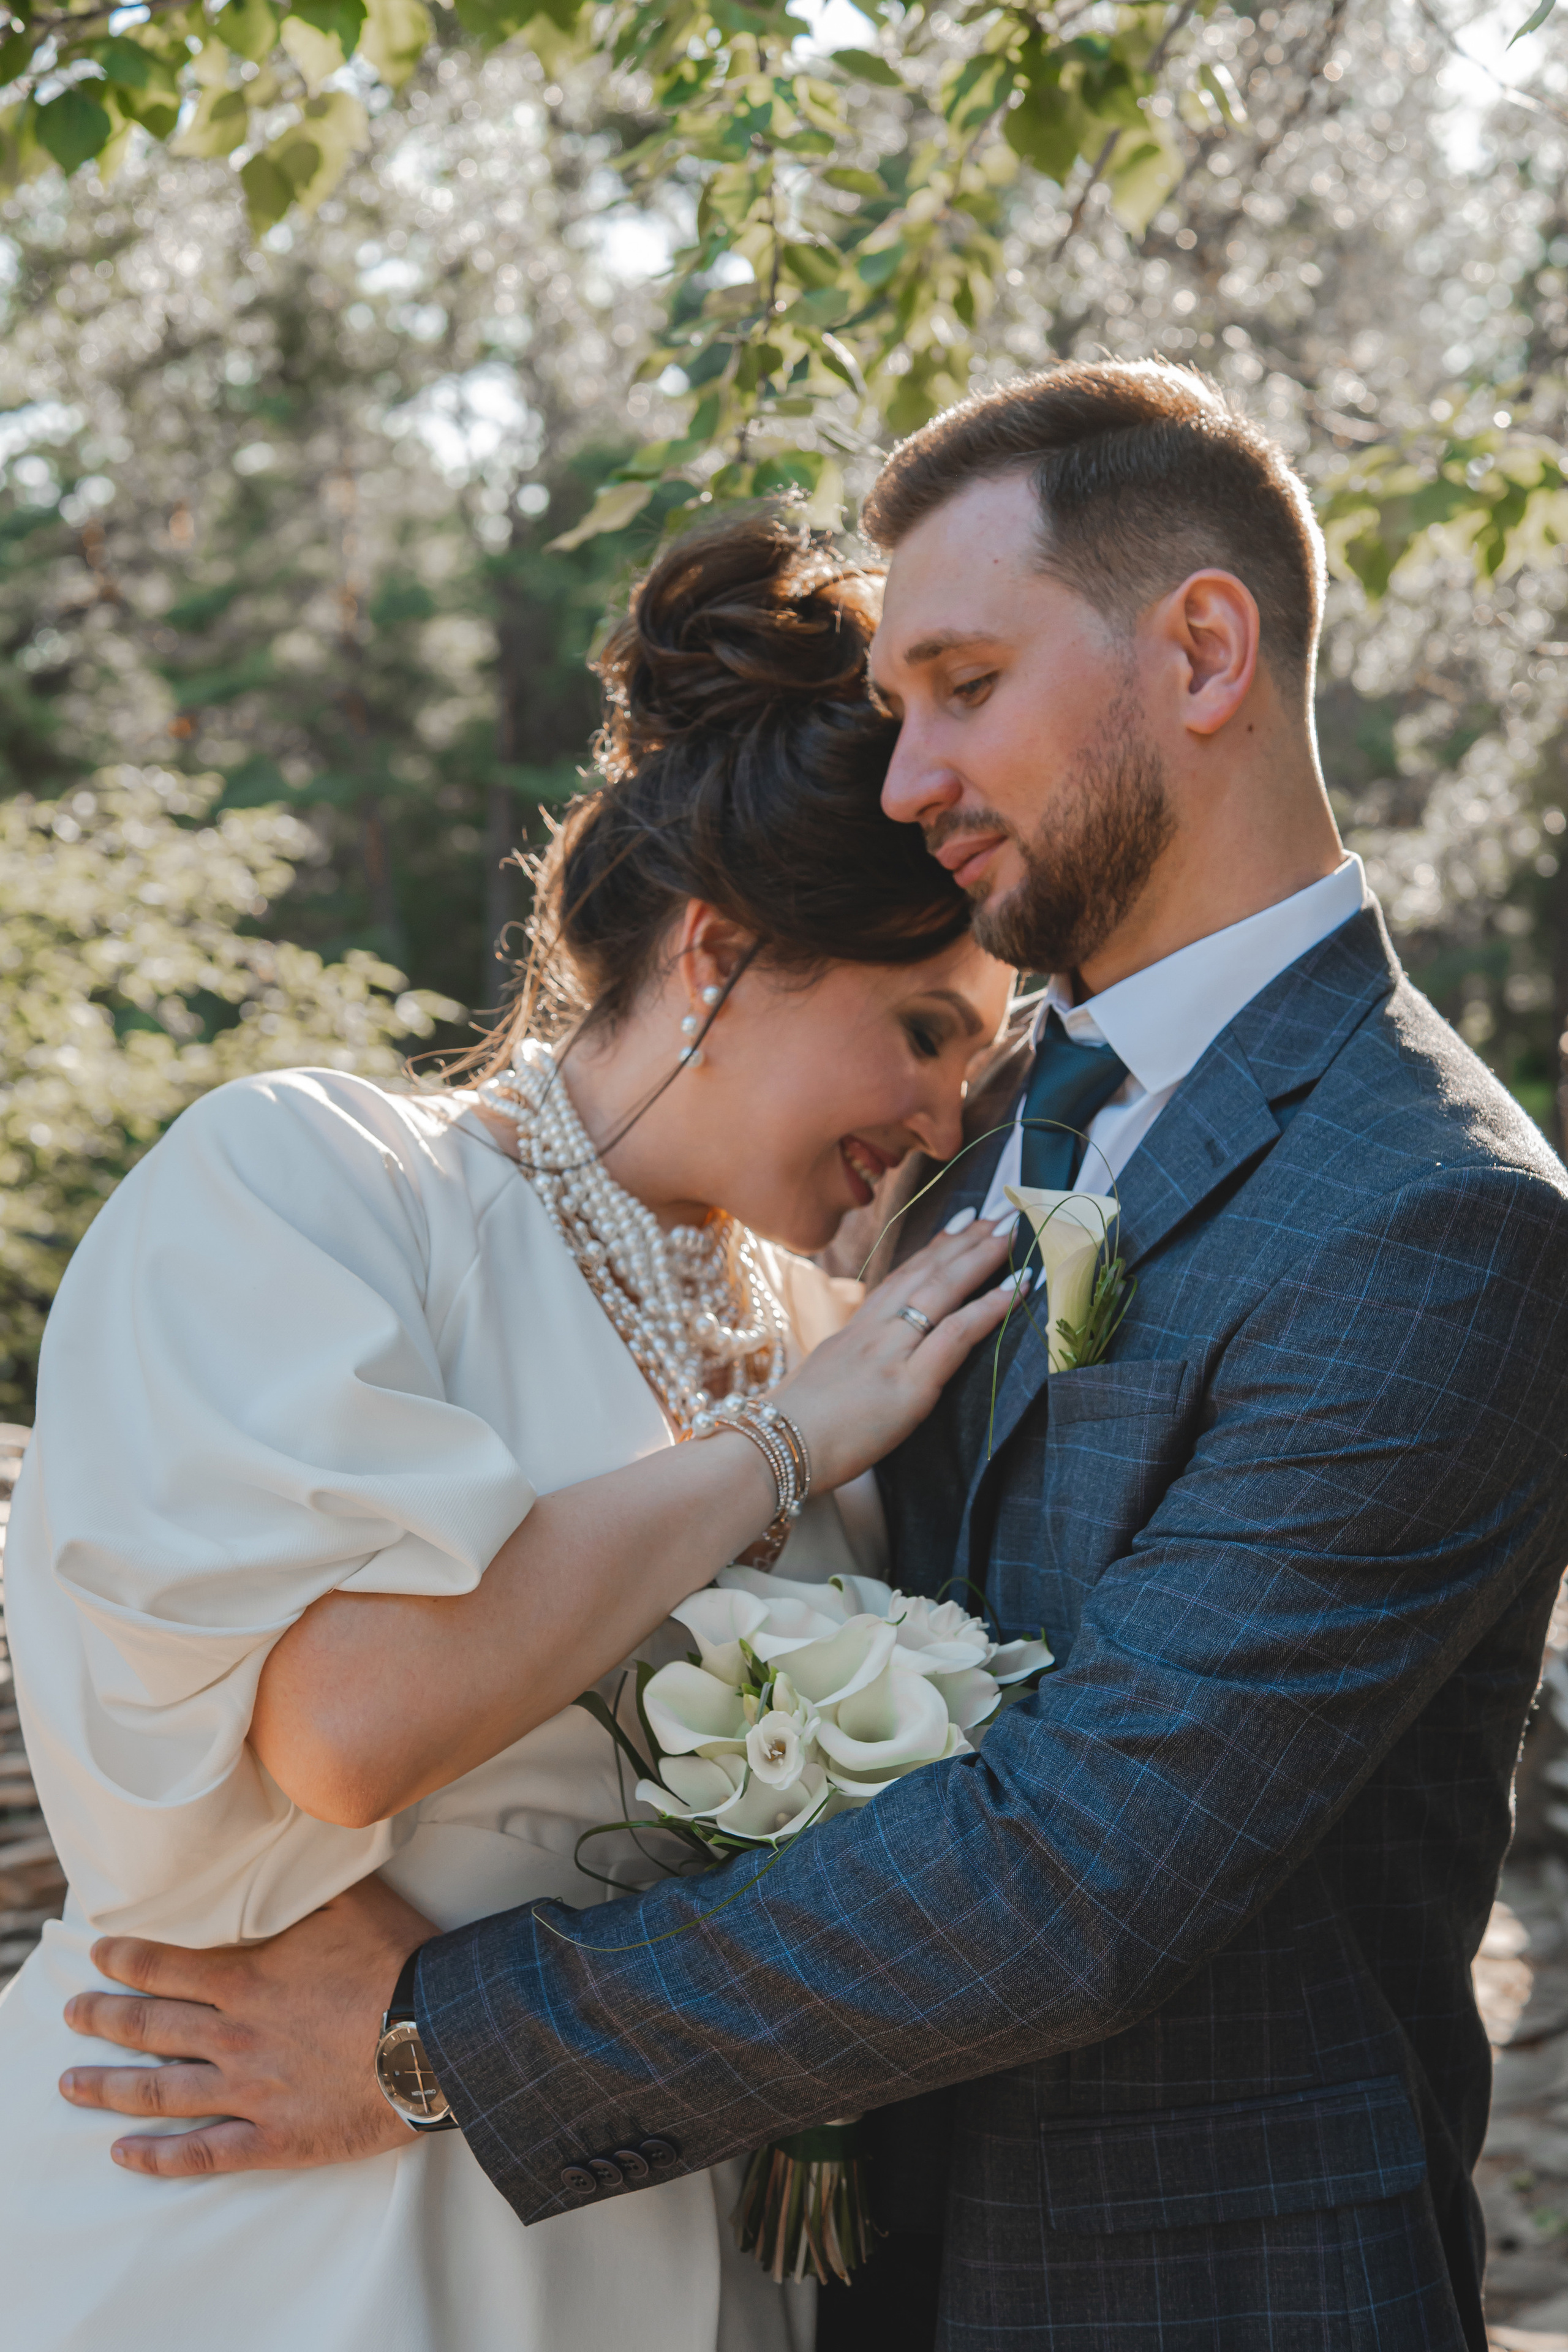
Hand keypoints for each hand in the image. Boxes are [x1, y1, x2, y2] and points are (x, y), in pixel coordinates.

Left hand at [59, 1874, 433, 2176]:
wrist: (436, 2037)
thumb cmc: (400, 1962)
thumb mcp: (355, 1898)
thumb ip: (309, 1878)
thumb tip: (291, 1832)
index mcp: (249, 1978)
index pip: (167, 1966)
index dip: (127, 1959)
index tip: (98, 1954)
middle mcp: (236, 2035)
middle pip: (149, 2027)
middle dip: (103, 2017)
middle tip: (70, 2013)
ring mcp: (250, 2091)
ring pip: (159, 2092)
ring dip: (108, 2087)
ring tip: (70, 2083)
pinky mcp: (273, 2137)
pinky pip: (201, 2153)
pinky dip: (157, 2157)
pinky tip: (124, 2154)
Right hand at [776, 1212, 1024, 1489]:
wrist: (772, 1448)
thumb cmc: (792, 1427)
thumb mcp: (823, 1379)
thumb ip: (853, 1360)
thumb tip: (873, 1360)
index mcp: (854, 1332)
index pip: (899, 1279)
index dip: (932, 1250)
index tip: (959, 1224)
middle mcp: (873, 1332)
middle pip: (924, 1274)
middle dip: (963, 1241)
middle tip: (998, 1214)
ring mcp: (891, 1354)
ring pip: (941, 1292)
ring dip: (980, 1259)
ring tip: (1011, 1235)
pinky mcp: (908, 1385)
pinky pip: (955, 1335)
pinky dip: (989, 1308)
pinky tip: (1017, 1289)